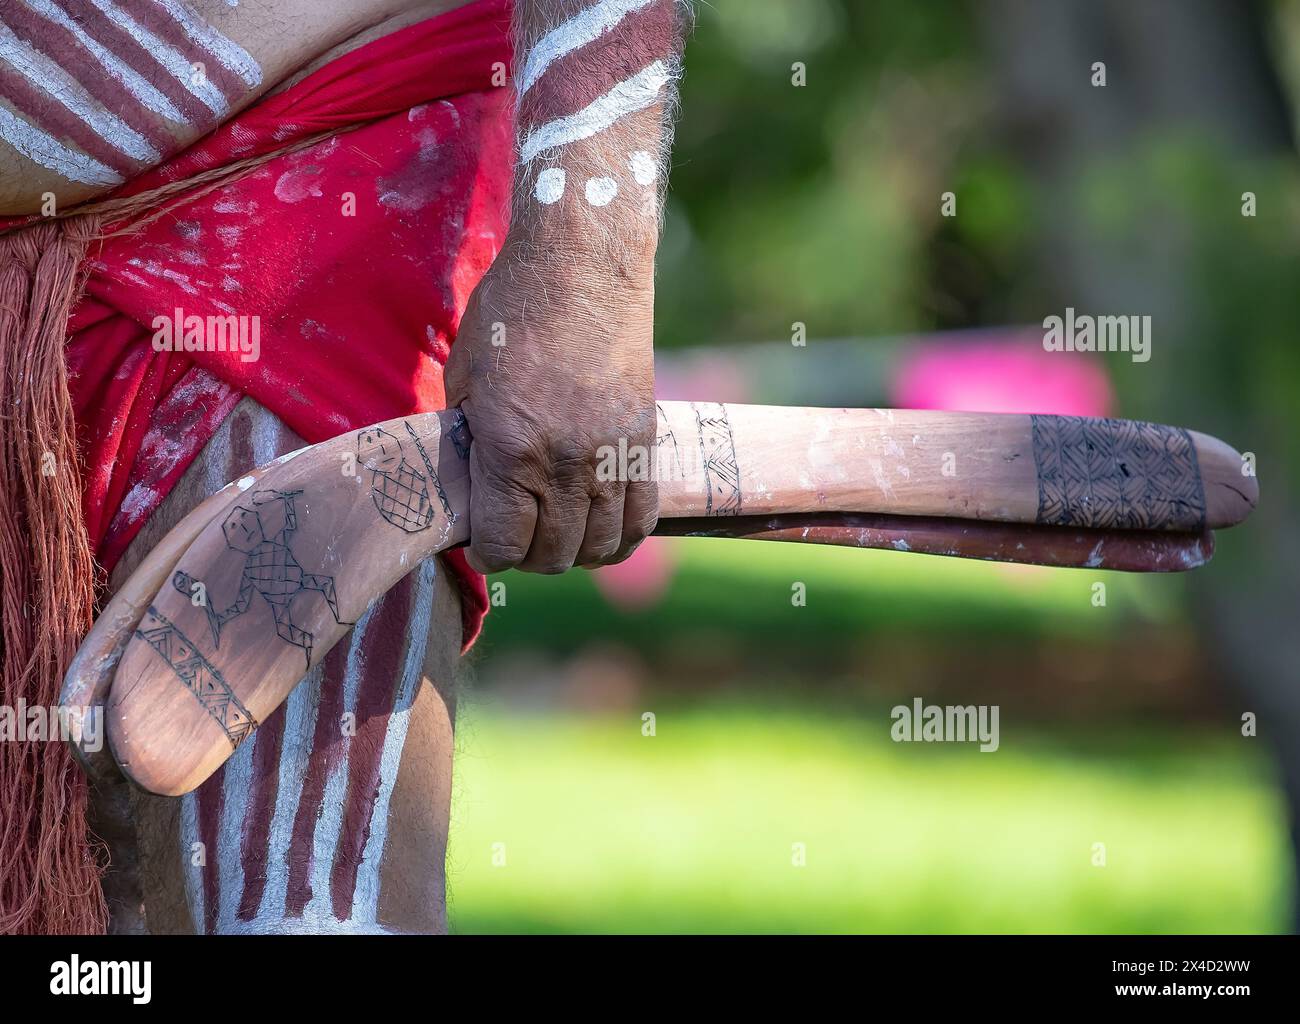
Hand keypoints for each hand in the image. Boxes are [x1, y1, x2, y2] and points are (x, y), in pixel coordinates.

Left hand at [444, 238, 657, 574]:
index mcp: (512, 449)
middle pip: (553, 555)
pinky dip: (619, 536)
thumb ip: (469, 440)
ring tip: (557, 531)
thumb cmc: (513, 310)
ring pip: (599, 546)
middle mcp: (567, 464)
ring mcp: (612, 456)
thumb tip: (471, 486)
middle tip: (516, 534)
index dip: (488, 553)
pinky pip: (641, 518)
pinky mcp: (644, 442)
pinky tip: (599, 526)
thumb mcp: (466, 376)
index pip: (504, 544)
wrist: (584, 264)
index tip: (482, 541)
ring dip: (574, 551)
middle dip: (528, 556)